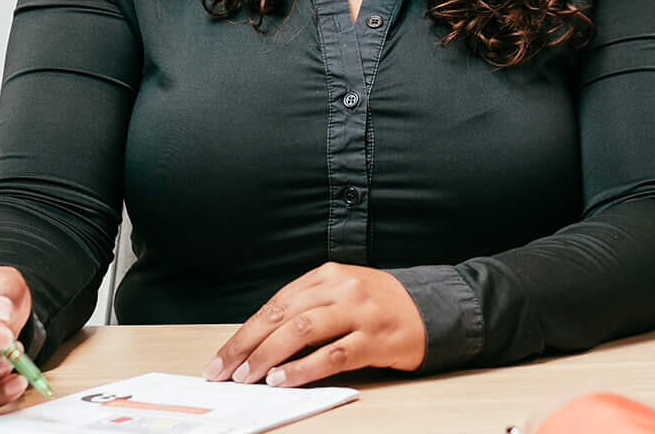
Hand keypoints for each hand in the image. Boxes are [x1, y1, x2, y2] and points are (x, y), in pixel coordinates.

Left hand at [204, 263, 425, 387]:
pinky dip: (303, 368)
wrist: (431, 309)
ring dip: (269, 356)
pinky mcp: (375, 339)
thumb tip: (259, 343)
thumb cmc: (378, 306)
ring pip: (303, 331)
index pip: (275, 304)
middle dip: (247, 345)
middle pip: (283, 316)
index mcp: (327, 275)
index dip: (245, 332)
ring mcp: (359, 312)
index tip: (223, 357)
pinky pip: (333, 354)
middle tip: (225, 371)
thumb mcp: (341, 294)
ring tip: (249, 376)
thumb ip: (306, 309)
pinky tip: (284, 379)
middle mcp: (341, 289)